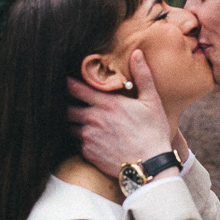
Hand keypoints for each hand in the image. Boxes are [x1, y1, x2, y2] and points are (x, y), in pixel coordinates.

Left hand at [68, 49, 174, 176]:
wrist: (150, 166)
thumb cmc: (153, 132)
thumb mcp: (152, 101)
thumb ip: (142, 76)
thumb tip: (137, 53)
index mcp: (107, 103)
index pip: (76, 89)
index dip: (68, 84)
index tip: (66, 81)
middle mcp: (93, 119)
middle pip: (68, 108)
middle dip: (69, 106)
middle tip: (73, 104)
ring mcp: (88, 137)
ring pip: (70, 127)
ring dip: (74, 124)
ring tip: (81, 123)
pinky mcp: (88, 153)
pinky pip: (77, 144)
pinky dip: (81, 141)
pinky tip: (91, 140)